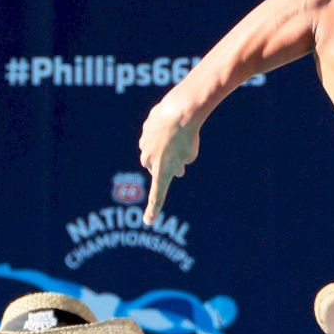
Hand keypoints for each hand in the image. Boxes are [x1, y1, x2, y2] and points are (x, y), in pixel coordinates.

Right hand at [138, 98, 200, 224]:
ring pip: (154, 150)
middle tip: (180, 156)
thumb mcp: (190, 155)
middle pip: (157, 166)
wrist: (180, 112)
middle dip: (166, 163)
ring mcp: (144, 144)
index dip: (153, 209)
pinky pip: (153, 135)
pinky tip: (172, 125)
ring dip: (164, 147)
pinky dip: (162, 133)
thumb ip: (180, 163)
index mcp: (161, 171)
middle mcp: (149, 160)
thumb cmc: (188, 137)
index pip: (157, 195)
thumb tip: (175, 167)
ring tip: (178, 137)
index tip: (148, 221)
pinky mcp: (144, 130)